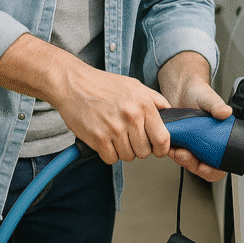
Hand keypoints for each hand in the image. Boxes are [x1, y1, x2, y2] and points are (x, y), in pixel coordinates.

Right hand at [0, 34, 170, 164]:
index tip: (156, 148)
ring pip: (128, 157)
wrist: (73, 83)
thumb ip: (154, 100)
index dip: (161, 148)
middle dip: (139, 148)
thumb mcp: (134, 85)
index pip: (162, 138)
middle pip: (145, 151)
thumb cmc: (102, 84)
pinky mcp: (98, 139)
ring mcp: (114, 129)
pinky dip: (108, 153)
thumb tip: (170, 113)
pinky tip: (104, 139)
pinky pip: (111, 159)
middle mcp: (131, 117)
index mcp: (144, 104)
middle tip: (129, 138)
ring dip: (123, 150)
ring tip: (115, 136)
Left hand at [158, 52, 230, 182]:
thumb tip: (225, 112)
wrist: (180, 88)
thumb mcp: (209, 98)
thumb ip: (217, 106)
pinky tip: (170, 145)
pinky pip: (176, 153)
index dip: (213, 171)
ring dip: (181, 160)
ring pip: (188, 162)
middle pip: (202, 167)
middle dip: (193, 165)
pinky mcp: (179, 141)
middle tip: (185, 155)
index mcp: (219, 138)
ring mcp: (192, 144)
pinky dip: (172, 152)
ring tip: (176, 150)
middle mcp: (206, 144)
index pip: (220, 165)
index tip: (205, 168)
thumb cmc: (198, 93)